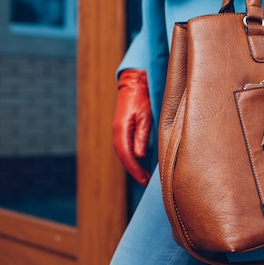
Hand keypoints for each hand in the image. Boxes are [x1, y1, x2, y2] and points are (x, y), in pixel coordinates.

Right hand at [112, 69, 151, 185]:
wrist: (135, 82)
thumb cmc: (142, 96)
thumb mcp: (146, 115)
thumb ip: (142, 135)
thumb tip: (139, 156)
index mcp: (121, 129)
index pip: (126, 155)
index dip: (134, 170)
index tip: (143, 180)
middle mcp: (117, 131)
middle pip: (123, 156)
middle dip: (134, 171)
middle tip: (145, 182)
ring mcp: (119, 129)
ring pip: (124, 152)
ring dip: (133, 165)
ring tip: (144, 176)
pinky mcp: (123, 127)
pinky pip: (126, 146)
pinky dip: (132, 156)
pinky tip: (141, 162)